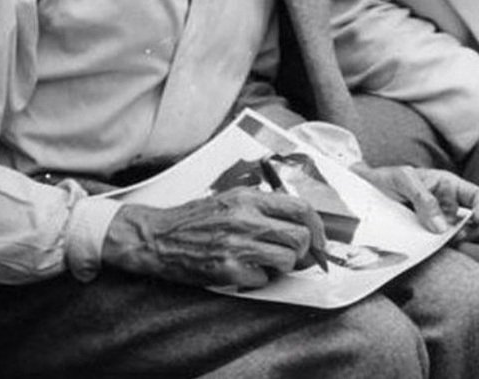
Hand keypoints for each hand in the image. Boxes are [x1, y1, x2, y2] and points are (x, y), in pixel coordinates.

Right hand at [102, 186, 326, 288]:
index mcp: (249, 198)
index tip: (320, 238)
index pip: (300, 208)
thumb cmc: (195, 218)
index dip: (317, 226)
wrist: (159, 237)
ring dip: (282, 266)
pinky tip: (245, 271)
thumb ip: (262, 205)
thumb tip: (298, 219)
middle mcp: (246, 219)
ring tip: (267, 262)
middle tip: (294, 255)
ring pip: (286, 260)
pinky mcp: (227, 269)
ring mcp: (237, 245)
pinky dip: (260, 279)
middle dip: (303, 250)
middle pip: (299, 236)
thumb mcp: (231, 198)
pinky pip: (263, 280)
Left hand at [354, 164, 478, 238]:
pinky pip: (441, 249)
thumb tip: (441, 226)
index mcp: (448, 186)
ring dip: (454, 243)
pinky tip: (429, 249)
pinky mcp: (427, 239)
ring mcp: (438, 224)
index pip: (478, 196)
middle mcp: (447, 206)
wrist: (363, 192)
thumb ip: (423, 197)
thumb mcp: (403, 179)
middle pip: (473, 223)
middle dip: (468, 232)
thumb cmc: (385, 179)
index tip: (476, 220)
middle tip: (453, 237)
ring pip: (459, 238)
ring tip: (438, 242)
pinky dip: (441, 252)